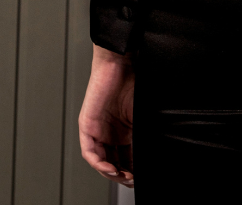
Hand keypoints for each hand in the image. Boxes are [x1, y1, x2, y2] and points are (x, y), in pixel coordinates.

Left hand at [79, 44, 134, 186]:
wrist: (121, 62)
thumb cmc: (134, 81)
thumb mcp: (142, 115)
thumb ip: (144, 135)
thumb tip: (154, 155)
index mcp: (124, 130)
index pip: (127, 158)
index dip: (133, 170)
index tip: (141, 177)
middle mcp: (110, 131)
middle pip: (113, 162)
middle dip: (122, 175)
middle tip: (132, 180)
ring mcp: (97, 129)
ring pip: (100, 160)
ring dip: (110, 172)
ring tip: (122, 176)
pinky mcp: (87, 124)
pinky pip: (89, 151)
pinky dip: (98, 163)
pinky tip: (110, 167)